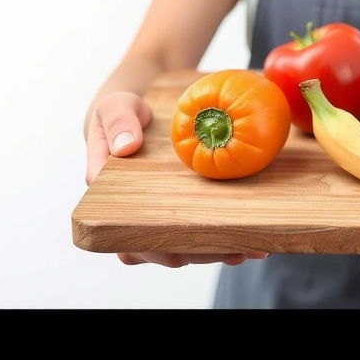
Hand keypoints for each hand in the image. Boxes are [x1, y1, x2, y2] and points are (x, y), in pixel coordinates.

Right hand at [85, 91, 269, 267]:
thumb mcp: (115, 106)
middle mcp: (132, 214)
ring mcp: (157, 213)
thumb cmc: (121, 112)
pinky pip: (198, 230)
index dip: (150, 247)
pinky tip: (251, 242)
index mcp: (108, 196)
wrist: (137, 111)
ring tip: (248, 250)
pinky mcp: (180, 207)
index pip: (123, 232)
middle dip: (194, 253)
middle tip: (230, 251)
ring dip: (213, 251)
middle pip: (159, 247)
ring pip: (181, 246)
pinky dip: (223, 238)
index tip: (179, 250)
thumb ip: (118, 121)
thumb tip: (125, 146)